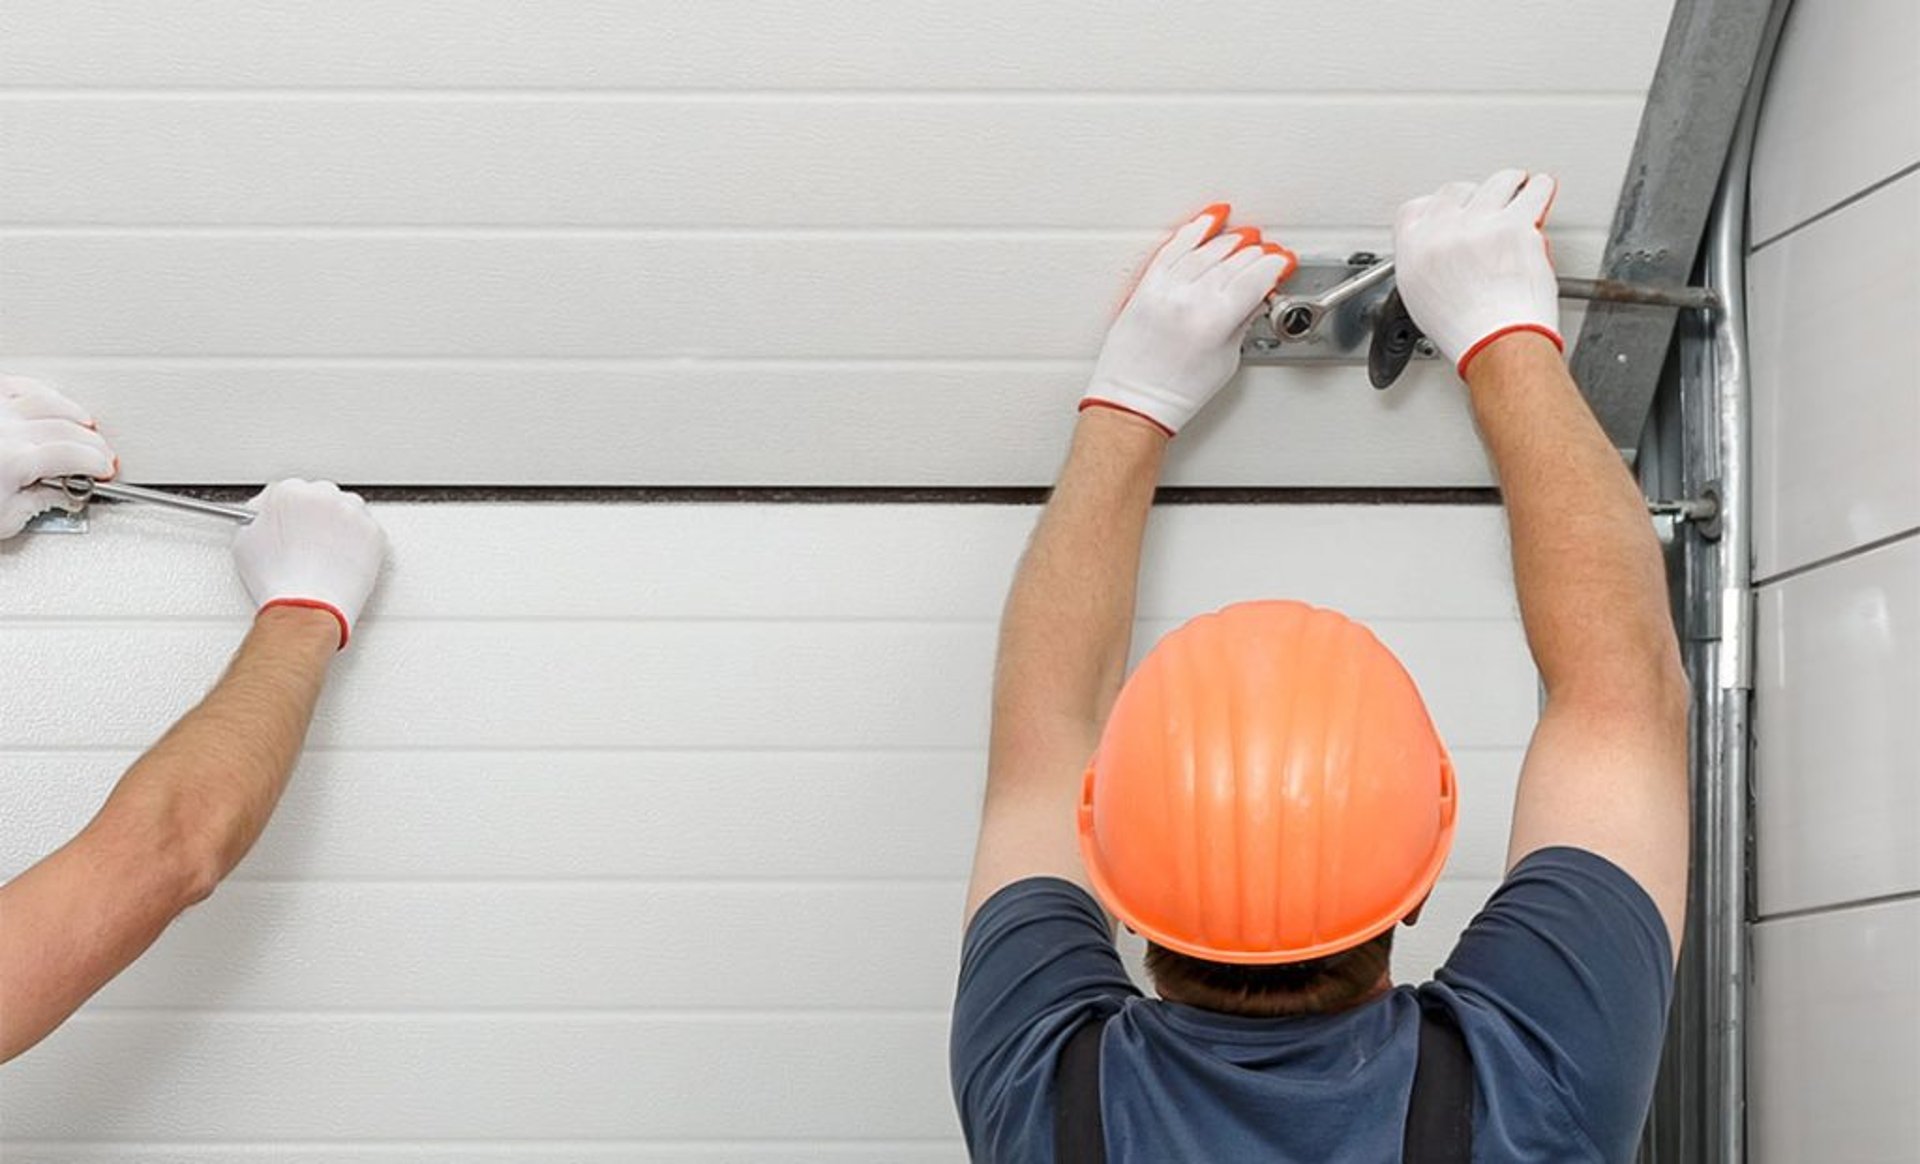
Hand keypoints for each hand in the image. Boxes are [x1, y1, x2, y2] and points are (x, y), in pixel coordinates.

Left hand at [0, 377, 117, 538]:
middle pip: (67, 426)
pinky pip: (14, 384)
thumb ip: (38, 504)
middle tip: (100, 455)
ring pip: (44, 399)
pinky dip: (37, 391)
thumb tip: (61, 494)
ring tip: (83, 424)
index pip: (74, 455)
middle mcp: (3, 428)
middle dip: (92, 442)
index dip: (97, 462)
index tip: (104, 470)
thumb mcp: (1, 519)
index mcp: (14, 460)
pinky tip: (46, 399)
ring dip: (72, 412)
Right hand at [232, 480, 387, 649]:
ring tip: (326, 552)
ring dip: (338, 525)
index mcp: (289, 493)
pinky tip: (342, 558)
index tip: (292, 523)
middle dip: (315, 516)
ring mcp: (351, 513)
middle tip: (309, 541)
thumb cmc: (278, 580)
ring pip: (346, 510)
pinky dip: (357, 542)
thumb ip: (255, 518)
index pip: (291, 491)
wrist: (307, 606)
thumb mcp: (245, 542)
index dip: (289, 513)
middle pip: (321, 497)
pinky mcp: (373, 532)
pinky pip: (365, 530)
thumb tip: (262, 515)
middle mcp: (323, 496)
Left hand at [1080, 204, 1296, 435]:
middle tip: (1268, 254)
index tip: (1284, 262)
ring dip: (1231, 240)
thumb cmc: (1176, 392)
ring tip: (1246, 238)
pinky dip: (1194, 230)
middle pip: (1234, 260)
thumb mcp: (1226, 360)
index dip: (1275, 266)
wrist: (1133, 401)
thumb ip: (1243, 321)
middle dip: (1256, 254)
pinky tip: (1210, 219)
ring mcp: (1165, 290)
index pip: (1256, 278)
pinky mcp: (1147, 286)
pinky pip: (1173, 247)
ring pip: (1206, 250)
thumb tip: (1259, 295)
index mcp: (1214, 321)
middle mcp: (1188, 300)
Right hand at [1393, 170, 1561, 376]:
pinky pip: (1534, 190)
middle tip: (1491, 205)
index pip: (1418, 207)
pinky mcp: (1514, 225)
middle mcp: (1442, 230)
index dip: (1441, 206)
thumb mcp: (1421, 297)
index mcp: (1413, 248)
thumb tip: (1441, 246)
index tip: (1456, 209)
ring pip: (1498, 182)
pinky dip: (1540, 190)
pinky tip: (1540, 193)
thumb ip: (1425, 262)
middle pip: (1458, 190)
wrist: (1496, 341)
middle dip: (1477, 197)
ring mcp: (1478, 224)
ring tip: (1520, 193)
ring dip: (1511, 187)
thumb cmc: (1465, 330)